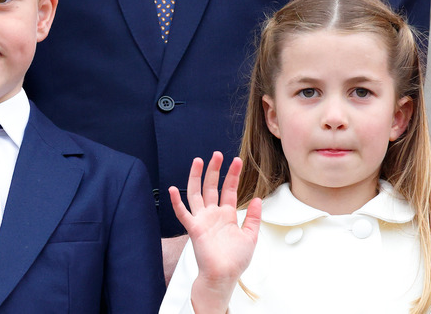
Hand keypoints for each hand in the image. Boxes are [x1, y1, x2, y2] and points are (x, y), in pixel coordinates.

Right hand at [169, 152, 261, 313]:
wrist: (224, 276)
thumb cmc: (235, 260)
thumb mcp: (251, 236)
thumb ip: (254, 218)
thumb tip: (258, 199)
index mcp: (227, 215)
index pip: (229, 190)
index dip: (233, 175)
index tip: (237, 161)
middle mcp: (213, 214)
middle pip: (212, 187)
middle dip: (215, 170)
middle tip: (217, 154)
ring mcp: (202, 220)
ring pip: (196, 193)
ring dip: (197, 177)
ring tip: (199, 161)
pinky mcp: (194, 228)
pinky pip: (182, 213)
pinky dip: (176, 202)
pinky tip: (172, 189)